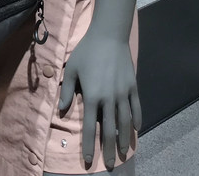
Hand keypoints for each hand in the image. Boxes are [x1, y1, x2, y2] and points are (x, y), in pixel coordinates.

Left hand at [58, 29, 141, 169]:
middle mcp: (109, 99)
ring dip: (124, 139)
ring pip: (125, 123)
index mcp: (92, 96)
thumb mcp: (71, 69)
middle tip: (110, 165)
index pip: (90, 127)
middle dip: (108, 150)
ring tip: (122, 152)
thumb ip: (67, 91)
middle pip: (109, 130)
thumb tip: (61, 110)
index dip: (89, 146)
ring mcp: (123, 94)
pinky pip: (136, 108)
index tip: (89, 161)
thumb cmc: (86, 51)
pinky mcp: (133, 87)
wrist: (108, 36)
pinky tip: (135, 130)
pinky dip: (137, 120)